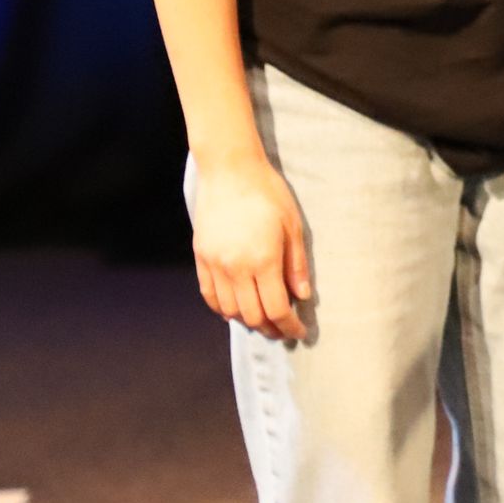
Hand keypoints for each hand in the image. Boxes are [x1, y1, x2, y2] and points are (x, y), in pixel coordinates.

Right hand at [191, 150, 313, 340]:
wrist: (230, 170)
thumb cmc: (267, 193)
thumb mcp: (292, 226)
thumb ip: (296, 265)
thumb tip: (303, 296)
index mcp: (263, 260)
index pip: (276, 308)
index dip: (289, 326)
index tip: (299, 332)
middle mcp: (235, 267)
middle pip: (252, 315)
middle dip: (271, 329)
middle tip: (283, 331)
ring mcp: (214, 264)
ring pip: (229, 309)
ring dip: (247, 321)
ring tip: (262, 321)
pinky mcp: (201, 257)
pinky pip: (209, 294)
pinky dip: (222, 308)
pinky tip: (234, 311)